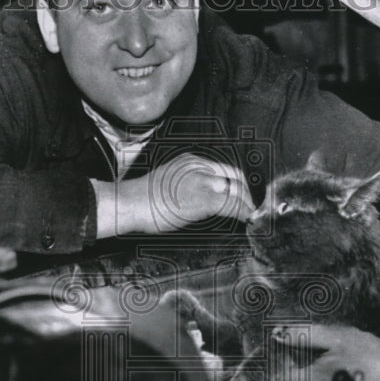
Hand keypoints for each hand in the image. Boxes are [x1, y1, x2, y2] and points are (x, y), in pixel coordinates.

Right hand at [92, 154, 253, 236]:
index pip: (226, 169)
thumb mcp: (170, 182)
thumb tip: (206, 201)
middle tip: (250, 209)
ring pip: (237, 190)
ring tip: (250, 217)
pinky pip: (231, 205)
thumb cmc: (142, 200)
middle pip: (236, 177)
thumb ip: (190, 185)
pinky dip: (242, 213)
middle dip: (247, 194)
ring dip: (247, 205)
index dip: (238, 185)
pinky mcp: (203, 198)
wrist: (129, 203)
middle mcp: (200, 165)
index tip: (242, 198)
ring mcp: (202, 181)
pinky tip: (245, 220)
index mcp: (192, 160)